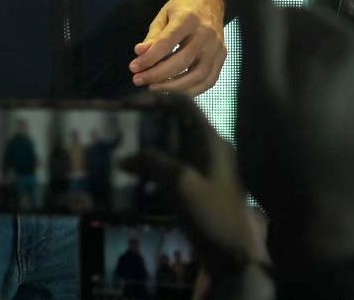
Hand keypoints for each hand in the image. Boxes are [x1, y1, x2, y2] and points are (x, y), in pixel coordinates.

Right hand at [121, 95, 268, 285]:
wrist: (233, 253)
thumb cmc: (212, 213)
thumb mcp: (181, 185)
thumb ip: (155, 164)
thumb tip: (126, 157)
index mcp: (211, 140)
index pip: (184, 106)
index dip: (157, 99)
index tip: (129, 104)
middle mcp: (209, 149)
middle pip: (177, 125)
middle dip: (149, 124)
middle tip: (120, 128)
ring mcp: (205, 169)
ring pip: (173, 148)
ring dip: (149, 147)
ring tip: (121, 151)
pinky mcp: (198, 188)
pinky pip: (173, 168)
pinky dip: (155, 168)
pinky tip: (136, 178)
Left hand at [132, 0, 227, 93]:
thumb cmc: (182, 8)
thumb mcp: (164, 15)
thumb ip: (153, 36)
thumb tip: (140, 54)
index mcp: (189, 18)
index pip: (167, 43)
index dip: (149, 59)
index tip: (134, 68)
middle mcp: (206, 33)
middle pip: (182, 61)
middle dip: (157, 75)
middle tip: (139, 80)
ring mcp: (216, 45)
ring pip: (198, 75)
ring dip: (174, 86)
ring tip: (155, 87)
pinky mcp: (222, 55)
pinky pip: (210, 79)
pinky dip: (193, 90)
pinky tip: (176, 90)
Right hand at [232, 0, 353, 264]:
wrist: (328, 225)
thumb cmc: (284, 155)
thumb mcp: (259, 86)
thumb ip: (258, 22)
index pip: (294, 14)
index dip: (261, 41)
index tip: (246, 76)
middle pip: (315, 38)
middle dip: (285, 59)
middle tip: (263, 103)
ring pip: (329, 64)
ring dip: (302, 79)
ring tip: (284, 120)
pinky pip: (346, 88)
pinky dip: (322, 98)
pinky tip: (306, 129)